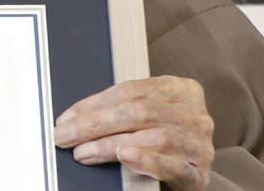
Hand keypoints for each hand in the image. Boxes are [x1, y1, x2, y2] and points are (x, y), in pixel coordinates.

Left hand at [53, 76, 214, 190]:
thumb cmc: (166, 143)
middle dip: (94, 123)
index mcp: (180, 90)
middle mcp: (193, 114)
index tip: (67, 118)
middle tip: (65, 135)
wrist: (190, 174)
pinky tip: (124, 156)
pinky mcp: (198, 172)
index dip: (93, 104)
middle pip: (137, 112)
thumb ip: (121, 110)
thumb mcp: (147, 117)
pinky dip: (145, 160)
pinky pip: (171, 165)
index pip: (129, 91)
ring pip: (150, 137)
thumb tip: (74, 118)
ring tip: (83, 152)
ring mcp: (198, 143)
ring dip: (108, 145)